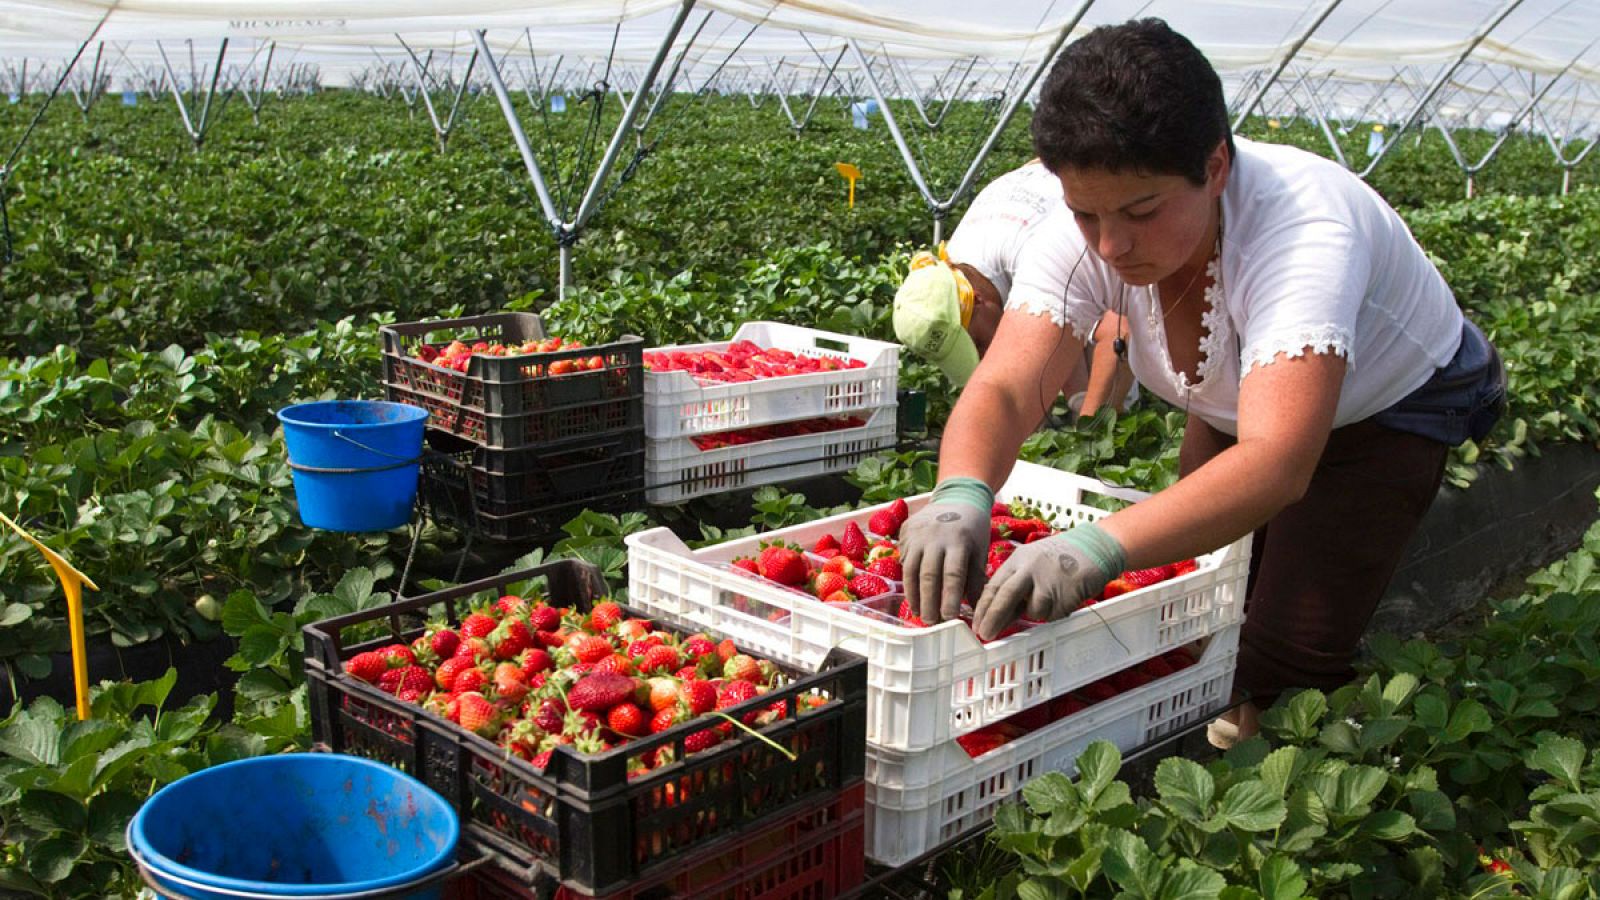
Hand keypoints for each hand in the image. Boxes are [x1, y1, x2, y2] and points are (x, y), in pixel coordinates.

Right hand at [901, 500, 990, 625]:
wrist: (957, 497)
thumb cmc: (973, 529)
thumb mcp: (980, 550)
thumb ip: (976, 578)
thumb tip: (975, 609)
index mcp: (959, 541)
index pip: (953, 574)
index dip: (949, 598)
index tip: (949, 618)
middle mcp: (935, 537)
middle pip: (928, 575)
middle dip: (929, 601)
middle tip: (931, 622)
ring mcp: (917, 534)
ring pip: (911, 570)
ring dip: (914, 595)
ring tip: (919, 613)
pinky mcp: (906, 533)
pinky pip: (904, 560)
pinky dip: (908, 580)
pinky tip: (913, 595)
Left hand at [971, 524, 1124, 639]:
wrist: (1095, 547)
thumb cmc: (1061, 557)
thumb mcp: (1032, 563)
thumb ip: (1016, 585)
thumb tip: (998, 615)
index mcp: (1018, 559)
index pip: (994, 586)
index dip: (983, 608)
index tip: (977, 624)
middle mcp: (1030, 568)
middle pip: (1005, 597)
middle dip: (993, 618)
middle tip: (985, 634)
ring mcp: (1049, 580)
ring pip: (1032, 610)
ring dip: (1036, 612)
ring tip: (1051, 597)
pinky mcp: (1066, 594)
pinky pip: (1053, 614)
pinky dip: (1054, 613)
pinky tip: (1064, 598)